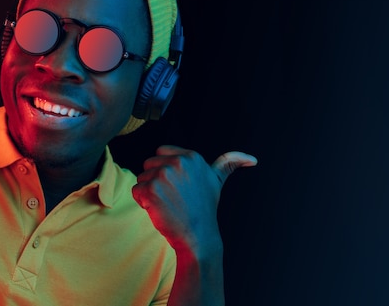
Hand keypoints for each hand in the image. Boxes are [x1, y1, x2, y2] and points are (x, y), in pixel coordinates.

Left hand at [132, 145, 256, 251]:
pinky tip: (160, 210)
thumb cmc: (204, 210)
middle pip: (149, 164)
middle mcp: (179, 162)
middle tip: (174, 197)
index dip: (165, 170)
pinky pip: (136, 191)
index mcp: (192, 156)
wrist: (198, 237)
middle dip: (156, 181)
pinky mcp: (152, 190)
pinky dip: (143, 202)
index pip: (160, 152)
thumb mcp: (216, 181)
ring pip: (141, 178)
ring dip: (149, 192)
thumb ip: (229, 163)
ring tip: (168, 204)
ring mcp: (164, 175)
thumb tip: (252, 159)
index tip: (179, 186)